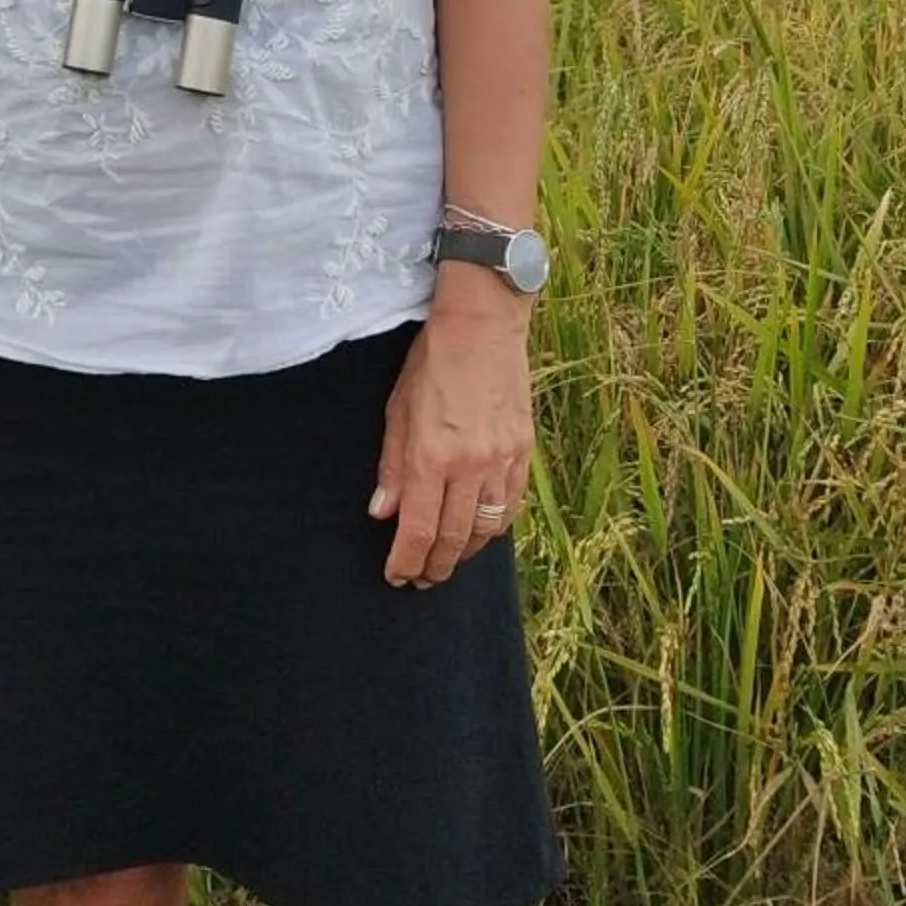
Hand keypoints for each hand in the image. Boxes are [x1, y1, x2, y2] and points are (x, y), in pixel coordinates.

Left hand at [370, 306, 533, 588]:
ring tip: (447, 562)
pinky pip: (510, 507)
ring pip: (485, 530)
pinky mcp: (523, 453)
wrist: (482, 326)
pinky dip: (494, 529)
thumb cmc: (431, 361)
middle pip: (453, 539)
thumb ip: (391, 466)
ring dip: (464, 554)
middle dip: (434, 566)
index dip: (405, 561)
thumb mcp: (397, 409)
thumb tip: (381, 513)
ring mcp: (501, 462)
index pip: (418, 530)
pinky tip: (481, 534)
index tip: (396, 576)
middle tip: (421, 579)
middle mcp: (469, 466)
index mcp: (431, 456)